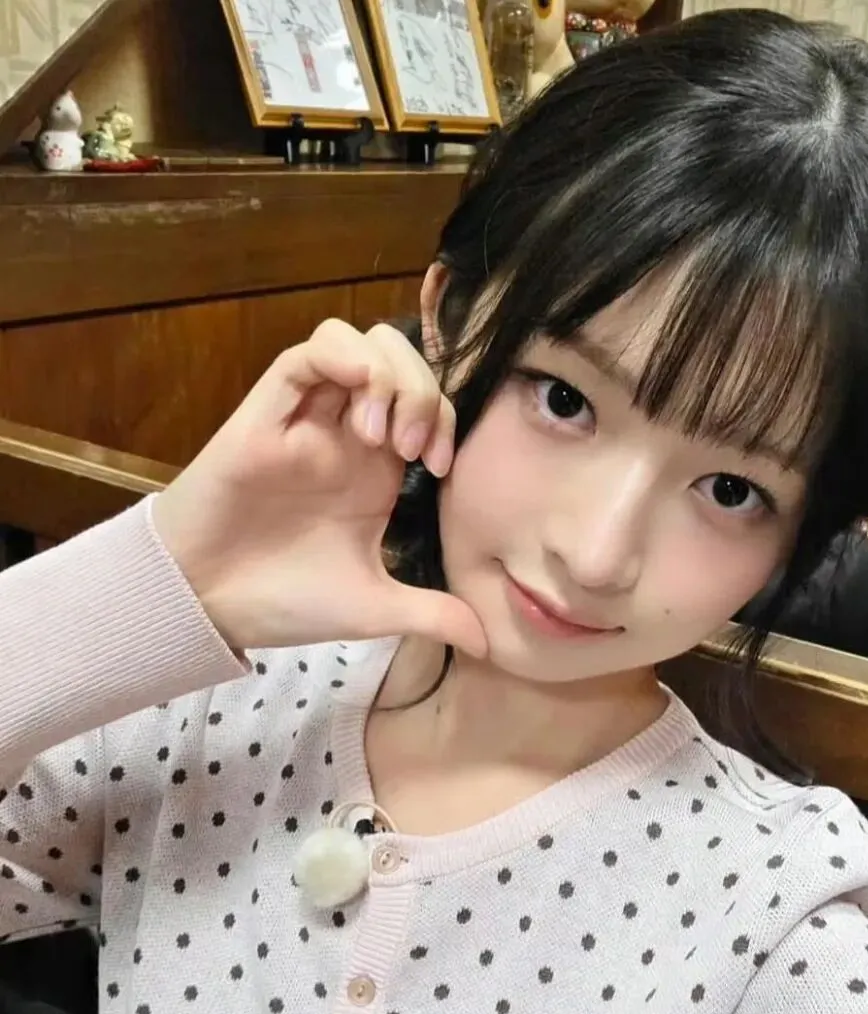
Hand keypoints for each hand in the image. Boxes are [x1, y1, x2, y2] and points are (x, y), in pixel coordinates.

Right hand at [151, 320, 486, 656]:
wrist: (207, 607)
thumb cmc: (284, 601)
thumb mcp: (371, 607)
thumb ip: (431, 613)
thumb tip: (487, 641)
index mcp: (376, 468)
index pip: (427, 405)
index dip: (448, 421)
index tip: (438, 470)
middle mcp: (345, 434)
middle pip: (399, 361)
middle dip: (422, 391)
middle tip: (411, 449)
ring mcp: (307, 420)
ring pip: (354, 343)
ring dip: (384, 374)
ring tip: (377, 434)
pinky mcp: (265, 414)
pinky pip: (305, 354)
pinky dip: (340, 356)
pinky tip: (357, 395)